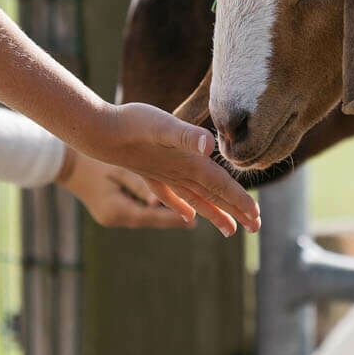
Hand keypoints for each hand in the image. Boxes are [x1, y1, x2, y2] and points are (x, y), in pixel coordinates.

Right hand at [56, 149, 192, 229]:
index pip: (156, 216)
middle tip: (213, 223)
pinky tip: (181, 205)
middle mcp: (120, 218)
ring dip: (176, 211)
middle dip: (183, 218)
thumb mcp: (114, 169)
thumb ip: (136, 184)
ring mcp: (118, 215)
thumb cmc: (89, 160)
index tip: (202, 219)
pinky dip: (162, 205)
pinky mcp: (118, 208)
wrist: (64, 161)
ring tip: (203, 215)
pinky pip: (145, 208)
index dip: (179, 217)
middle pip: (158, 219)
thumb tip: (156, 200)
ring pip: (153, 214)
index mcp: (118, 211)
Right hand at [85, 103, 259, 235]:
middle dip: (234, 211)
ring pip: (194, 198)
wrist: (96, 130)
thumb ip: (186, 136)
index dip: (239, 200)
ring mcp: (163, 175)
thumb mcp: (161, 124)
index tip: (257, 217)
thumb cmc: (130, 123)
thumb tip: (208, 147)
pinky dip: (181, 205)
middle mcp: (177, 173)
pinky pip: (170, 193)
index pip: (219, 185)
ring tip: (229, 230)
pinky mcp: (149, 171)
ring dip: (213, 212)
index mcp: (186, 163)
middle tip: (255, 228)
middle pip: (211, 195)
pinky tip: (188, 217)